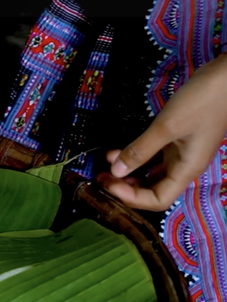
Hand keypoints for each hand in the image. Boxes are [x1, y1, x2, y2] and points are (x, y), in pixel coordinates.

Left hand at [97, 55, 226, 210]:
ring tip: (104, 167)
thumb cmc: (203, 101)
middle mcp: (184, 166)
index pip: (157, 200)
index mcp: (186, 170)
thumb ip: (140, 150)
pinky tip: (116, 152)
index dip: (131, 198)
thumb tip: (115, 172)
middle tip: (100, 179)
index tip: (109, 185)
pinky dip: (135, 156)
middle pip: (152, 190)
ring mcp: (181, 153)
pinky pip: (153, 157)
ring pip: (150, 174)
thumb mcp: (167, 126)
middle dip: (125, 188)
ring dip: (127, 173)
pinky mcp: (176, 140)